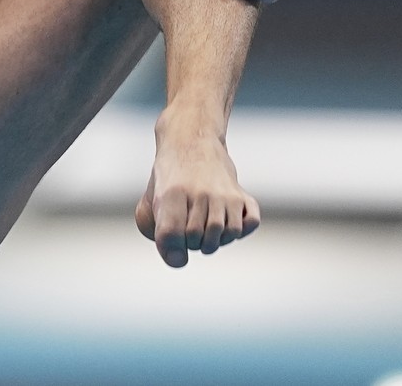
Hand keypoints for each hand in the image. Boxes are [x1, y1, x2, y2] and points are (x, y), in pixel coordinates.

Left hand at [135, 115, 259, 267]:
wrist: (191, 139)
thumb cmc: (169, 176)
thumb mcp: (150, 198)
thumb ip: (156, 231)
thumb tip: (179, 261)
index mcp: (172, 194)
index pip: (172, 235)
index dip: (171, 247)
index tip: (173, 242)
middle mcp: (200, 193)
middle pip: (198, 240)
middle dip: (192, 244)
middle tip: (189, 230)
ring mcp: (224, 193)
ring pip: (227, 235)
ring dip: (216, 241)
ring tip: (206, 229)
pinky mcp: (241, 194)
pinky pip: (250, 223)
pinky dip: (241, 230)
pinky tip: (228, 221)